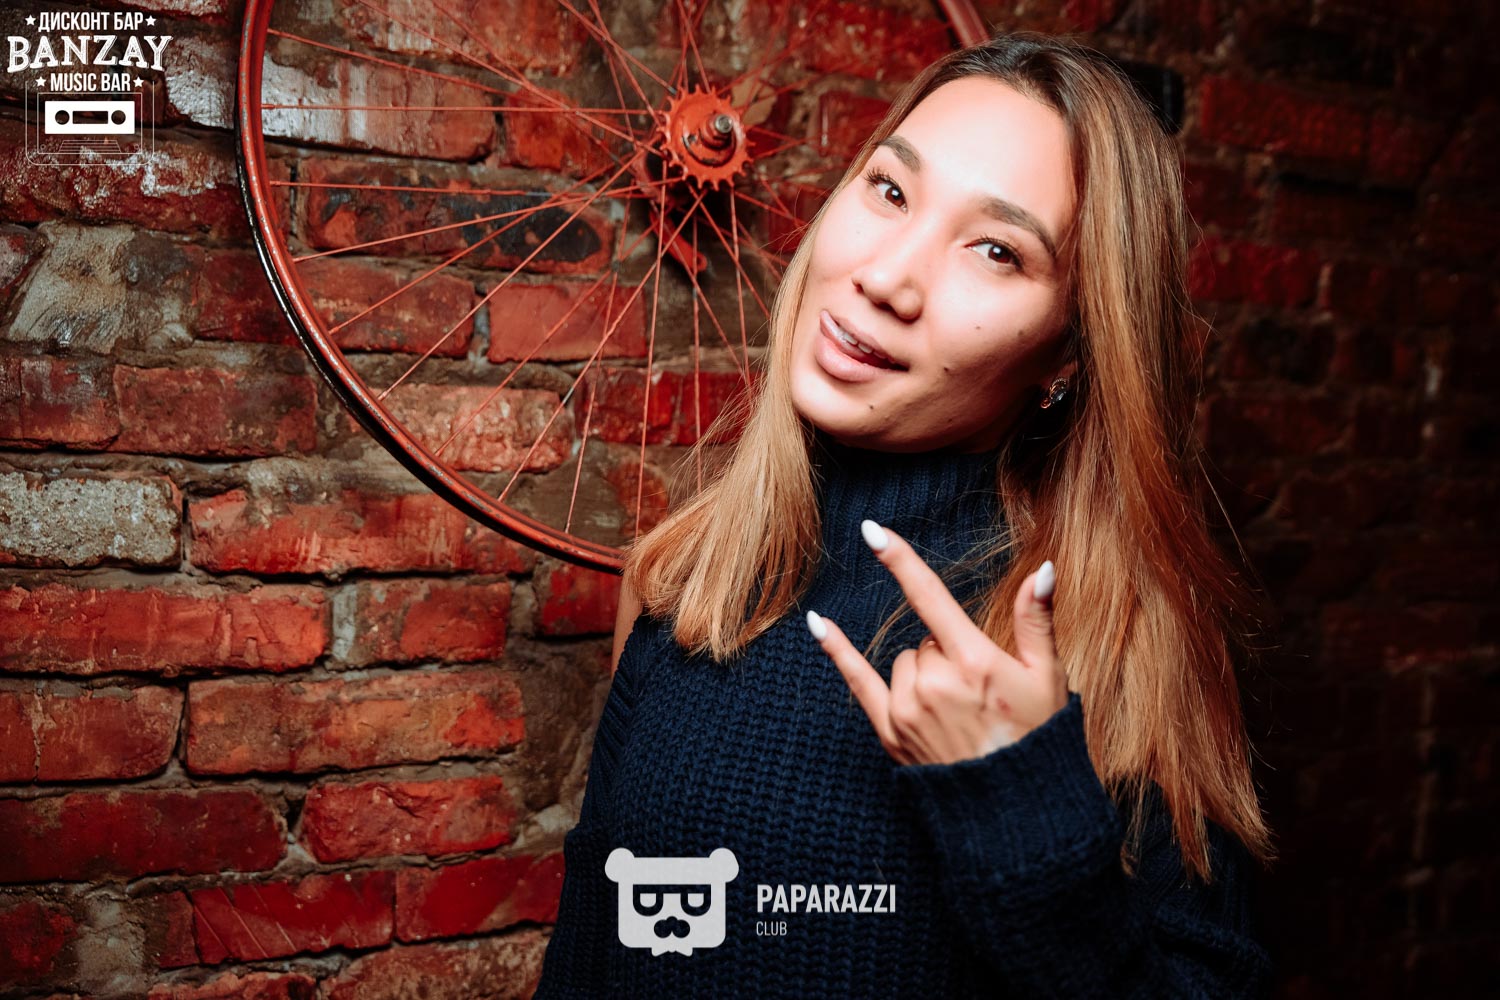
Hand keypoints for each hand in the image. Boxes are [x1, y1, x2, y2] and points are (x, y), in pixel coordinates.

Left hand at [807, 519, 1068, 765]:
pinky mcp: (891, 732)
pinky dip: (838, 651)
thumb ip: (1036, 619)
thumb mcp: (1046, 677)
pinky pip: (858, 679)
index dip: (900, 560)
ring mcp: (909, 709)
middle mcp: (935, 682)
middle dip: (948, 655)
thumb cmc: (1036, 739)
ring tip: (958, 712)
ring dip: (924, 675)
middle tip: (979, 694)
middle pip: (925, 640)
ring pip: (904, 663)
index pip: (930, 597)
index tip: (871, 530)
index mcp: (974, 661)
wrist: (1013, 810)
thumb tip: (1042, 568)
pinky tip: (817, 624)